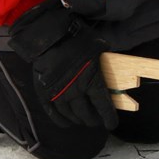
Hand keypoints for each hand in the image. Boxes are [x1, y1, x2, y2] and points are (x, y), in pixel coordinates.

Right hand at [8, 0, 117, 129]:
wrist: (50, 35)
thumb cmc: (77, 38)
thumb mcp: (99, 48)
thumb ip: (105, 62)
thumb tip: (113, 70)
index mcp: (92, 80)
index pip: (103, 106)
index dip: (109, 118)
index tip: (112, 124)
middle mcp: (75, 91)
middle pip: (86, 114)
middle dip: (93, 119)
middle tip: (96, 120)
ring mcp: (58, 94)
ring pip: (71, 115)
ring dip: (79, 120)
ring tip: (83, 120)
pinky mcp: (44, 93)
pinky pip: (53, 114)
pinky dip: (61, 120)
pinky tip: (67, 122)